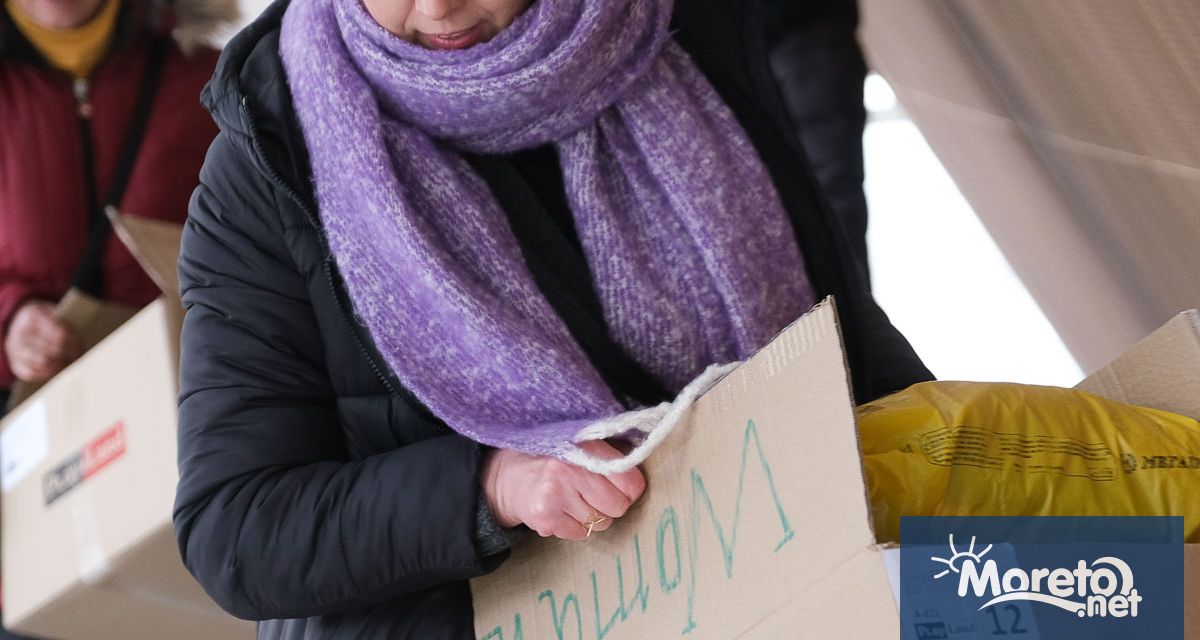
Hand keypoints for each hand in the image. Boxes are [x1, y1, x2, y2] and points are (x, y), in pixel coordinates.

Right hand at [3, 301, 81, 382]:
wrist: (19, 320)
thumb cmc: (46, 318)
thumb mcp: (55, 311)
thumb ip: (67, 322)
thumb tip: (90, 335)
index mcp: (33, 315)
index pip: (59, 335)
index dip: (74, 344)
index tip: (81, 347)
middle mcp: (21, 331)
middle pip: (52, 350)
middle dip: (69, 356)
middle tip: (79, 358)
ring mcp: (14, 348)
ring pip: (42, 362)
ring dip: (60, 366)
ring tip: (70, 364)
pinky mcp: (14, 362)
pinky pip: (30, 374)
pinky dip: (47, 374)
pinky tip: (57, 370)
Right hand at [482, 440, 646, 540]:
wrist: (510, 477)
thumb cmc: (557, 462)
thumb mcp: (582, 447)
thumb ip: (612, 455)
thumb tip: (647, 469)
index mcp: (585, 447)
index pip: (631, 481)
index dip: (629, 488)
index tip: (620, 486)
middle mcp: (570, 469)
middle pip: (618, 506)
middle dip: (611, 504)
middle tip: (593, 494)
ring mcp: (555, 494)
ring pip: (600, 522)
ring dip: (592, 516)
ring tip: (574, 500)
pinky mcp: (545, 517)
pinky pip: (580, 534)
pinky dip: (574, 527)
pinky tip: (561, 511)